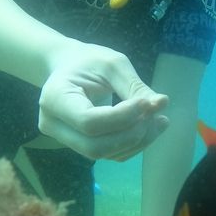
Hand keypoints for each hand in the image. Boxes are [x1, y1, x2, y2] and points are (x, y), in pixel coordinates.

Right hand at [38, 42, 168, 160]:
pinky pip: (110, 154)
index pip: (89, 122)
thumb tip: (162, 104)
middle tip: (156, 115)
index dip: (122, 117)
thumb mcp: (112, 64)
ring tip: (159, 120)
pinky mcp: (81, 146)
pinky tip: (149, 126)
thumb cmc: (89, 61)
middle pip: (95, 146)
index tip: (147, 103)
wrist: (70, 68)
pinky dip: (134, 144)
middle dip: (131, 134)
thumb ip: (134, 86)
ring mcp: (65, 140)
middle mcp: (53, 125)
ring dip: (137, 141)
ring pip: (104, 153)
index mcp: (54, 99)